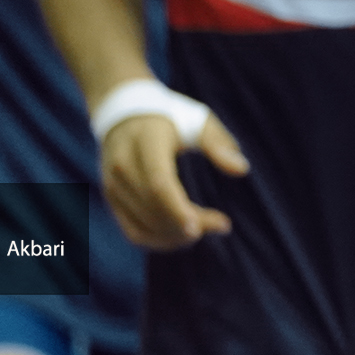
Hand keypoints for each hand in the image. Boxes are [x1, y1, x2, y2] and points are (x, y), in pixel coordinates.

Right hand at [100, 113, 248, 249]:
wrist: (124, 114)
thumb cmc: (170, 117)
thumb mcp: (197, 120)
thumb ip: (218, 143)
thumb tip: (242, 170)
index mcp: (145, 142)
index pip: (158, 184)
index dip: (179, 210)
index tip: (204, 227)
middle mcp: (122, 166)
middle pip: (154, 208)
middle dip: (188, 225)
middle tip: (221, 225)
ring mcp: (113, 185)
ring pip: (143, 226)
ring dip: (176, 237)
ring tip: (206, 228)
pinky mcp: (112, 200)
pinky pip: (133, 232)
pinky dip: (159, 241)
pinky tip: (183, 236)